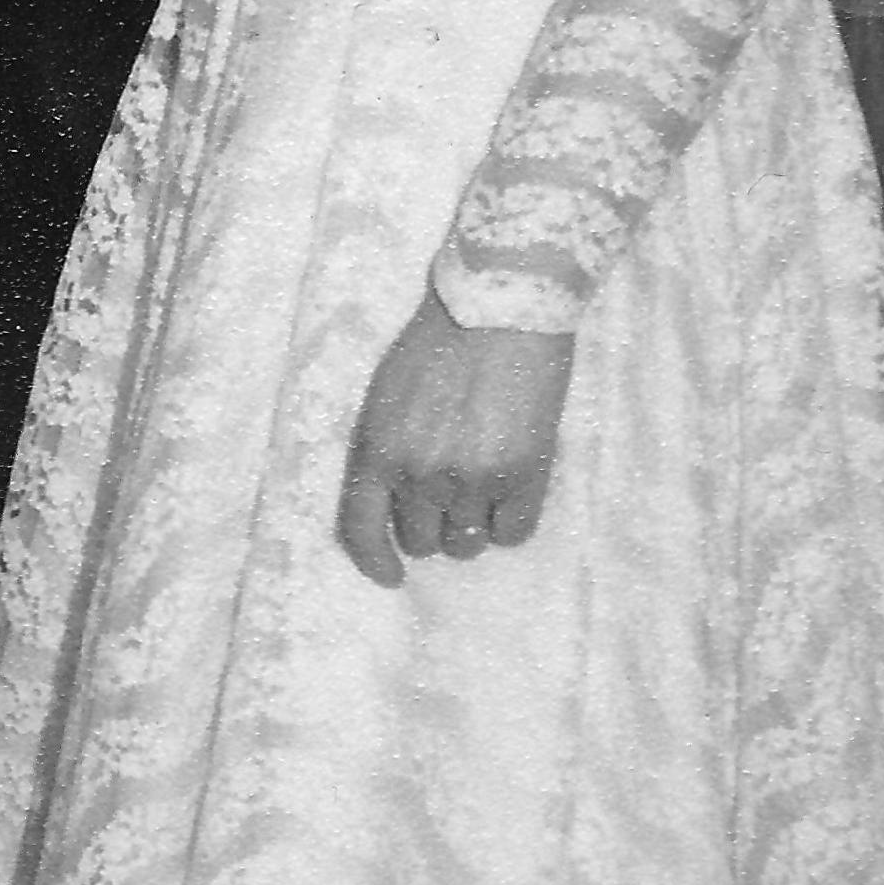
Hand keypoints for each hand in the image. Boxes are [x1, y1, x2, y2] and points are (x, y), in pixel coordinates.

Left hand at [335, 294, 572, 589]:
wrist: (502, 308)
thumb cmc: (442, 341)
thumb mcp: (388, 394)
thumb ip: (386, 447)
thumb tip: (396, 499)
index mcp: (377, 450)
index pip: (361, 530)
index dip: (375, 561)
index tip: (390, 575)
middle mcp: (418, 474)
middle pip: (421, 541)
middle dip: (433, 525)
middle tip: (452, 493)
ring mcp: (471, 479)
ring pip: (467, 542)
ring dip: (473, 524)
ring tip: (485, 483)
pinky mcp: (522, 477)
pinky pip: (514, 533)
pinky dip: (511, 522)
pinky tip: (514, 493)